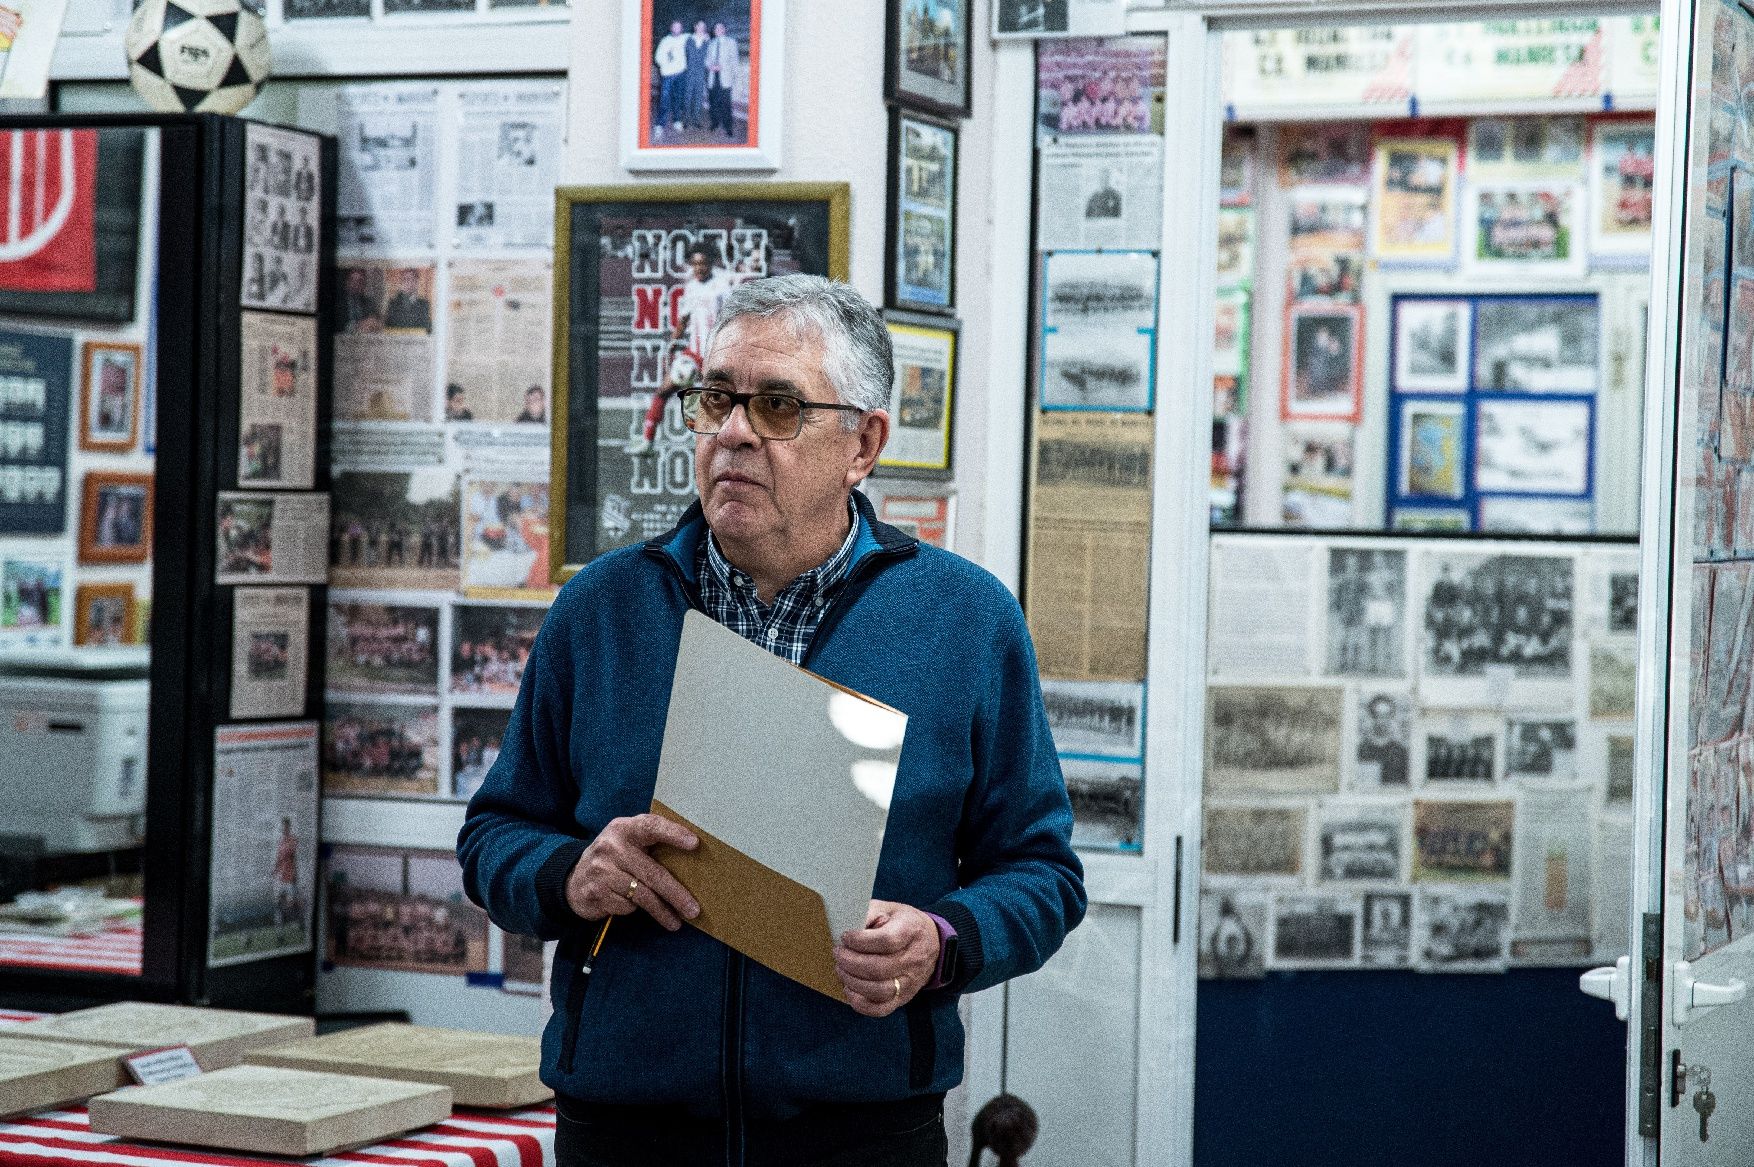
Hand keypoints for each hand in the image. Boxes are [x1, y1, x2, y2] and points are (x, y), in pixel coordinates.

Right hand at [565, 814, 699, 930]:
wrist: (573, 879)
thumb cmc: (613, 858)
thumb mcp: (627, 841)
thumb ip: (650, 841)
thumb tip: (692, 857)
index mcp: (624, 828)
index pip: (650, 826)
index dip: (673, 833)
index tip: (694, 844)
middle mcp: (611, 847)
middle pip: (652, 873)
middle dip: (676, 894)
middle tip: (693, 910)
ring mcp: (602, 871)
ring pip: (642, 895)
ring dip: (662, 911)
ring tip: (676, 922)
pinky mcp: (596, 893)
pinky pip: (627, 906)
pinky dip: (634, 910)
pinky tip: (634, 908)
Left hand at [835, 901, 940, 1017]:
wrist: (931, 942)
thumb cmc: (902, 923)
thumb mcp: (887, 908)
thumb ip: (867, 913)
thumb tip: (846, 926)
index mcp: (911, 931)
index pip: (886, 941)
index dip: (860, 941)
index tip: (845, 936)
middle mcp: (913, 959)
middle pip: (879, 968)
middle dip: (850, 962)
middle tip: (838, 953)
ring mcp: (909, 982)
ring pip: (878, 990)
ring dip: (852, 981)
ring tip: (841, 969)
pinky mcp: (903, 998)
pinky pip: (880, 1009)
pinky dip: (860, 1003)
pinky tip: (849, 989)